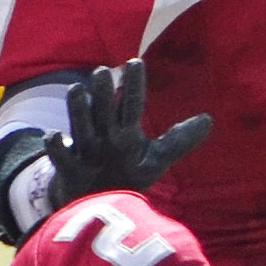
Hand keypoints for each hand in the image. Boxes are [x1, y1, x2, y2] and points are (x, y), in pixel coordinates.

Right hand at [46, 58, 210, 204]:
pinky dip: (57, 146)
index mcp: (125, 131)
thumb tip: (209, 120)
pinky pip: (61, 156)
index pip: (132, 104)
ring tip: (76, 89)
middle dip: (103, 93)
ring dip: (78, 109)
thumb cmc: (126, 174)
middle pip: (104, 110)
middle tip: (102, 72)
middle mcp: (105, 135)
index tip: (135, 63)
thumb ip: (179, 140)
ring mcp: (86, 150)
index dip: (134, 85)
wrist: (96, 201)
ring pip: (80, 125)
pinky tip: (56, 137)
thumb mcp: (156, 158)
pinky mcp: (70, 170)